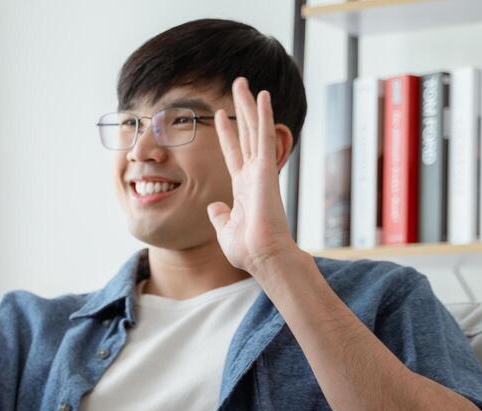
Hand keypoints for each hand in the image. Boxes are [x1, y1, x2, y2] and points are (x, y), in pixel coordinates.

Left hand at [207, 77, 297, 274]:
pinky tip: (262, 95)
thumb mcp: (225, 230)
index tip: (219, 115)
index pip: (233, 152)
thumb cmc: (248, 249)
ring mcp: (261, 170)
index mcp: (243, 187)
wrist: (264, 257)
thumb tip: (214, 206)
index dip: (226, 133)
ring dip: (249, 105)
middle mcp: (253, 174)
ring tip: (243, 82)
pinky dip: (263, 116)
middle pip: (246, 134)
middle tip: (237, 85)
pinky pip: (264, 137)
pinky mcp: (267, 170)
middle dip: (240, 109)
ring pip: (254, 129)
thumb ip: (220, 216)